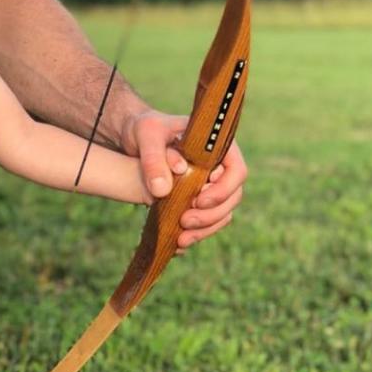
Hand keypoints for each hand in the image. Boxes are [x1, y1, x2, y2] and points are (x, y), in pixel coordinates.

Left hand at [122, 109, 246, 251]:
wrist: (135, 140)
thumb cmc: (145, 129)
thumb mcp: (146, 134)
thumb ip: (153, 157)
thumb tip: (162, 189)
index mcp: (217, 146)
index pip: (237, 171)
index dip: (223, 190)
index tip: (198, 200)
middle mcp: (219, 167)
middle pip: (232, 197)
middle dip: (211, 215)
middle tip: (185, 222)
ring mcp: (211, 185)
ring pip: (222, 214)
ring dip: (205, 229)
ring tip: (180, 239)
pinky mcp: (198, 200)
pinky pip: (206, 221)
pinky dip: (195, 233)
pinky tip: (176, 242)